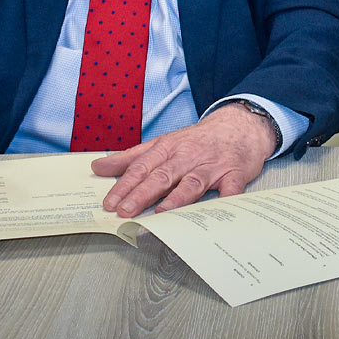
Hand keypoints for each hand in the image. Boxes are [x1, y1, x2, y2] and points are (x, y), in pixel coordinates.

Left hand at [92, 102, 276, 216]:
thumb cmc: (197, 140)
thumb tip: (98, 167)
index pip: (142, 167)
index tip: (109, 203)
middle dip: (142, 194)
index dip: (124, 185)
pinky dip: (225, 199)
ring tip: (161, 213)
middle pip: (163, 176)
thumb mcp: (162, 143)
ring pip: (192, 182)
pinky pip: (230, 188)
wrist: (240, 126)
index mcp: (168, 148)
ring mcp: (212, 165)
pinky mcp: (235, 173)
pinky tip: (216, 212)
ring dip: (176, 198)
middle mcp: (188, 156)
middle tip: (125, 211)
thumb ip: (130, 158)